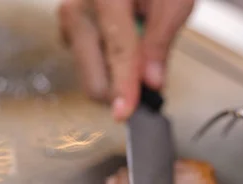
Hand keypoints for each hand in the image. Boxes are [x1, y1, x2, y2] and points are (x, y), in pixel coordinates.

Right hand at [59, 0, 194, 119]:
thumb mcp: (173, 1)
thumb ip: (161, 41)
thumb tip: (152, 82)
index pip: (118, 50)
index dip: (124, 86)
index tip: (125, 113)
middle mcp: (78, 8)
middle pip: (94, 75)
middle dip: (122, 90)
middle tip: (151, 80)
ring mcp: (69, 21)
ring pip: (91, 76)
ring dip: (117, 77)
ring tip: (138, 47)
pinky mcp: (69, 32)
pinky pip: (88, 65)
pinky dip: (109, 67)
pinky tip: (123, 45)